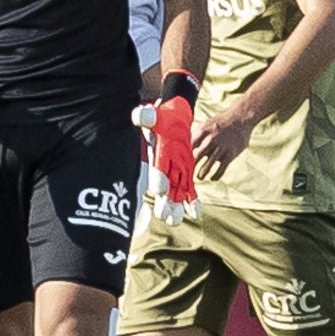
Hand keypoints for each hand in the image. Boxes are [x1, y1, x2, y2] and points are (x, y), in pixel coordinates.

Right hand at [133, 97, 199, 224]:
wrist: (173, 116)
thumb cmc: (162, 117)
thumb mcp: (154, 115)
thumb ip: (146, 116)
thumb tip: (139, 115)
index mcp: (157, 155)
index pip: (156, 169)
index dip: (158, 179)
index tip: (161, 190)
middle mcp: (163, 167)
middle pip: (163, 189)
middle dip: (164, 203)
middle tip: (165, 217)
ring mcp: (174, 171)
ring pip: (175, 193)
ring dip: (176, 207)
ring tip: (177, 220)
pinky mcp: (184, 172)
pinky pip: (188, 189)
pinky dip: (191, 200)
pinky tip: (195, 213)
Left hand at [192, 102, 256, 182]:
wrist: (241, 118)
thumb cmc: (222, 122)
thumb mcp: (207, 123)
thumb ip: (197, 133)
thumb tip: (186, 142)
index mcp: (203, 130)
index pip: (190, 145)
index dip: (186, 153)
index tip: (184, 160)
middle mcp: (211, 139)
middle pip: (197, 156)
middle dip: (192, 165)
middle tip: (189, 171)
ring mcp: (221, 147)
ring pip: (208, 165)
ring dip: (202, 173)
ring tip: (200, 177)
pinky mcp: (230, 154)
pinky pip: (221, 169)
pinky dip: (216, 175)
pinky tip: (213, 178)